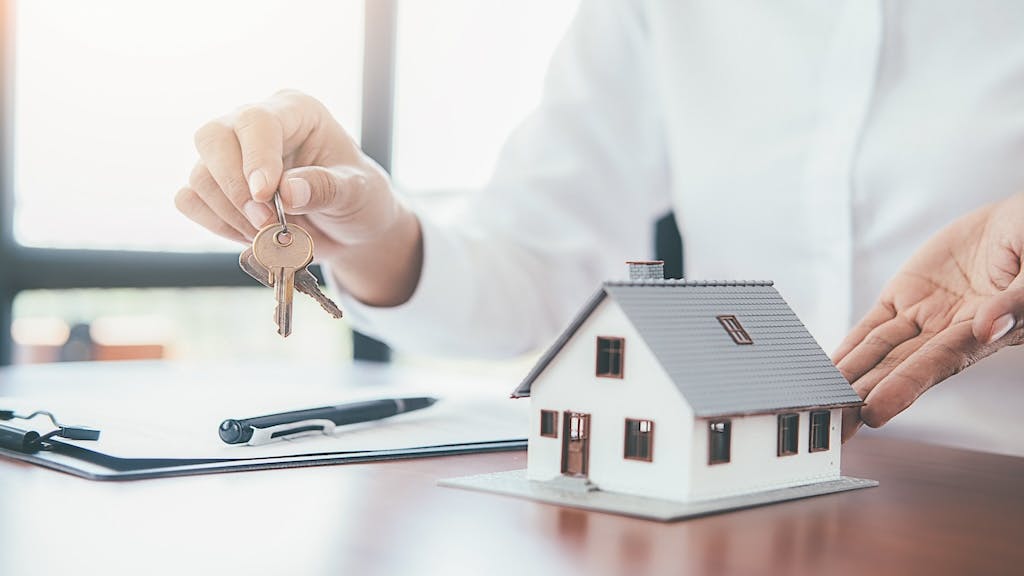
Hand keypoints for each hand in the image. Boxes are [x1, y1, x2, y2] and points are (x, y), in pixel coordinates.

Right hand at [175, 91, 421, 305]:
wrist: (349, 230)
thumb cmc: (360, 199)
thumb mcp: (359, 192)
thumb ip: (326, 188)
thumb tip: (286, 192)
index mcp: (295, 111)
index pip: (257, 120)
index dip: (255, 157)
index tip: (266, 195)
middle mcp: (255, 126)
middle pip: (212, 138)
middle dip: (234, 187)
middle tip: (265, 223)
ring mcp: (230, 156)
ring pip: (199, 175)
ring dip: (230, 214)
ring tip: (270, 236)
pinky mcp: (216, 188)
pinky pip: (190, 200)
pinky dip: (216, 224)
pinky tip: (250, 236)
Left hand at [834, 192, 1023, 440]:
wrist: (1016, 223)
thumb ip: (1015, 303)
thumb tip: (987, 326)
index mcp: (983, 333)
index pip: (937, 364)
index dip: (905, 387)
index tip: (875, 411)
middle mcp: (948, 332)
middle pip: (899, 368)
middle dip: (864, 397)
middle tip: (831, 423)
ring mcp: (924, 316)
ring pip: (880, 351)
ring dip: (850, 377)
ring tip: (820, 402)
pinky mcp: (905, 297)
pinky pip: (871, 326)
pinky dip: (850, 347)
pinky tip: (828, 370)